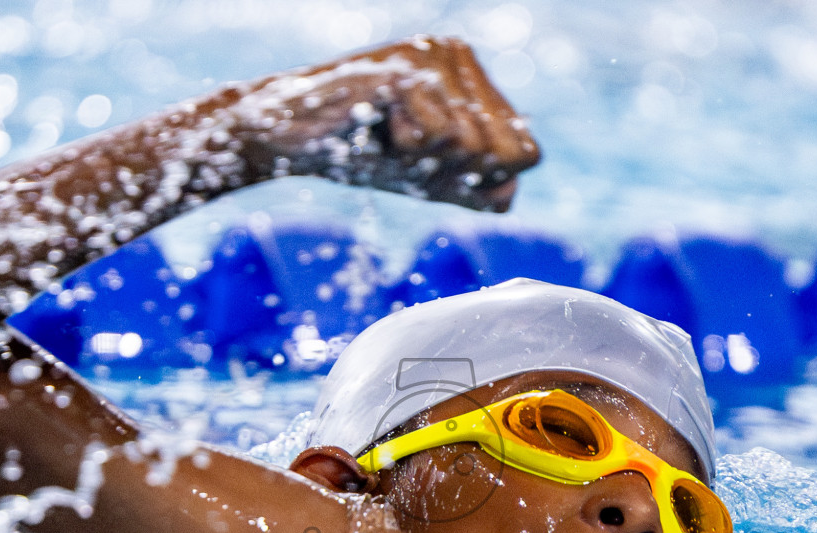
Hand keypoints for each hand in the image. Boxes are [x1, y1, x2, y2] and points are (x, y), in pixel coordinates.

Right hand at [242, 36, 541, 211]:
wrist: (289, 141)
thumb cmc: (360, 152)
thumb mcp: (429, 176)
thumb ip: (475, 187)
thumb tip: (509, 194)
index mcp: (473, 78)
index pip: (527, 153)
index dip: (485, 179)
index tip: (434, 163)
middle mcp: (459, 56)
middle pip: (506, 153)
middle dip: (455, 172)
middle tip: (406, 148)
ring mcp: (433, 56)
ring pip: (472, 146)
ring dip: (424, 161)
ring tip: (388, 135)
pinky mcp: (405, 66)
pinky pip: (438, 135)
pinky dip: (404, 149)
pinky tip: (374, 125)